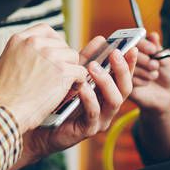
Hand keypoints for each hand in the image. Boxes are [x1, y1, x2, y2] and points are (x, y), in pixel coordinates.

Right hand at [0, 24, 86, 131]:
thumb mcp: (7, 63)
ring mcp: (50, 56)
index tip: (56, 54)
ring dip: (71, 71)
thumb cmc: (3, 96)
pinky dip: (78, 82)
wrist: (4, 112)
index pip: (46, 30)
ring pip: (73, 57)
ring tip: (64, 85)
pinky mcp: (62, 71)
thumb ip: (23, 53)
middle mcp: (35, 43)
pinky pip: (80, 71)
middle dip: (64, 60)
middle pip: (62, 44)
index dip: (54, 43)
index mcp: (20, 40)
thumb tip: (38, 55)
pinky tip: (69, 91)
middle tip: (60, 76)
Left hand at [22, 35, 136, 161]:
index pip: (125, 76)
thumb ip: (88, 58)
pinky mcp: (87, 129)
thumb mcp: (74, 74)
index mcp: (107, 92)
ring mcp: (100, 119)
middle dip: (122, 70)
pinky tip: (82, 86)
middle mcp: (108, 106)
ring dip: (106, 81)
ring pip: (115, 101)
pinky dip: (89, 98)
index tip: (131, 47)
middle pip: (125, 88)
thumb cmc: (58, 98)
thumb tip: (101, 39)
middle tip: (114, 54)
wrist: (38, 125)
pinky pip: (94, 113)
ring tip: (94, 67)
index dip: (130, 62)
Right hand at [129, 32, 169, 114]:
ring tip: (154, 75)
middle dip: (145, 59)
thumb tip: (153, 35)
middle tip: (155, 65)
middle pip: (128, 52)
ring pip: (129, 66)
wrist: (166, 96)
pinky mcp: (122, 84)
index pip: (134, 40)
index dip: (143, 45)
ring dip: (145, 71)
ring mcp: (124, 71)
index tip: (153, 50)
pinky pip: (128, 79)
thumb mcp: (166, 60)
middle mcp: (128, 58)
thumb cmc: (166, 76)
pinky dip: (141, 80)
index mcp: (139, 49)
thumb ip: (158, 48)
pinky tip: (147, 83)